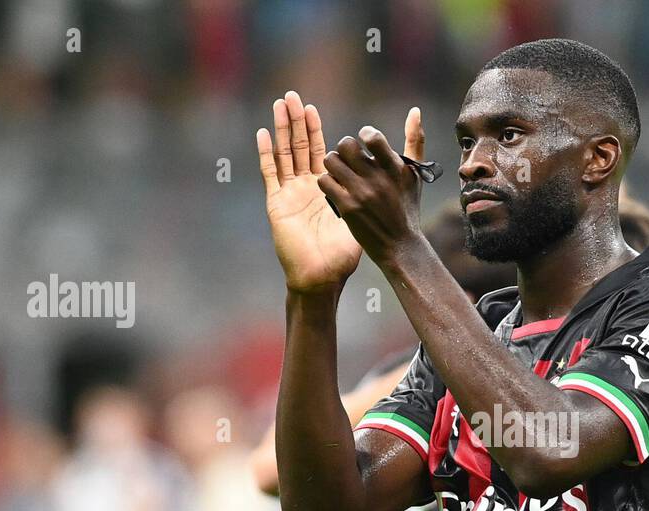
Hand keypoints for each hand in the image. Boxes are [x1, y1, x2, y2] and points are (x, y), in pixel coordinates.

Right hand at [257, 92, 360, 293]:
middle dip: (296, 121)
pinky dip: (266, 153)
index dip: (314, 131)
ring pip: (284, 154)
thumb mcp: (359, 219)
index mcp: (325, 190)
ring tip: (279, 105)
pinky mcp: (277, 203)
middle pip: (298, 147)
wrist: (322, 276)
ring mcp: (289, 194)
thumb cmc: (342, 256)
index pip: (318, 153)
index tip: (313, 109)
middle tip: (293, 95)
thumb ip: (366, 198)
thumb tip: (384, 183)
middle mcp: (304, 188)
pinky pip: (271, 173)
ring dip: (281, 129)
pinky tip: (264, 133)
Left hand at [318, 108, 427, 268]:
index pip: (372, 137)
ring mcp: (362, 194)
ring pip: (331, 161)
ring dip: (332, 165)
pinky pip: (325, 181)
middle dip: (344, 149)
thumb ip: (414, 141)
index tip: (365, 145)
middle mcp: (379, 179)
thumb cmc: (407, 207)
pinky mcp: (347, 208)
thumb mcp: (415, 175)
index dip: (364, 136)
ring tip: (340, 174)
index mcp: (396, 168)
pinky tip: (336, 189)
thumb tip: (415, 111)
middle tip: (348, 160)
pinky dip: (327, 183)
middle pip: (345, 145)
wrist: (400, 246)